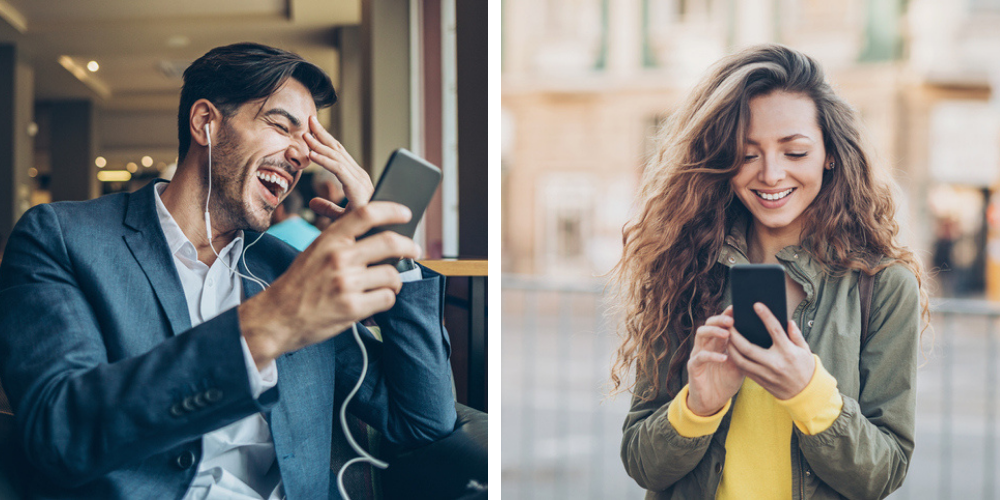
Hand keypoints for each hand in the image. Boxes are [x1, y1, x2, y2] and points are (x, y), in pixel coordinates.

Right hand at [238, 202, 419, 368]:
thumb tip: (376, 231)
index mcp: (330, 240)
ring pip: (392, 275)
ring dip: (394, 282)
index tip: (406, 213)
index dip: (391, 210)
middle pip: (389, 243)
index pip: (366, 214)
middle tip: (415, 251)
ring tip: (386, 285)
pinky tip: (374, 302)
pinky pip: (387, 298)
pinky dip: (386, 300)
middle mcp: (339, 258)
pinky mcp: (352, 308)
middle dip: (409, 247)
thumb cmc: (299, 284)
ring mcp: (346, 283)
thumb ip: (342, 240)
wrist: (276, 317)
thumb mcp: (315, 251)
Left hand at [304, 115, 373, 219]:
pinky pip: (338, 170)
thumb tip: (312, 202)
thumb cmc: (365, 229)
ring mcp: (360, 180)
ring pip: (336, 157)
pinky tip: (311, 154)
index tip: (311, 130)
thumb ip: (328, 208)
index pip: (339, 155)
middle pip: (338, 151)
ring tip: (305, 134)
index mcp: (356, 180)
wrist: (379, 238)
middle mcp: (359, 177)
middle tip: (309, 119)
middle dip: (322, 134)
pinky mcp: (358, 188)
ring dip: (320, 144)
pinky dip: (324, 161)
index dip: (325, 141)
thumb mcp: (341, 216)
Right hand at [686, 306, 744, 415]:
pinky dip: (712, 356)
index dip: (727, 315)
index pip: (721, 323)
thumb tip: (765, 339)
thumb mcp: (741, 365)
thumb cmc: (727, 381)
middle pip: (709, 323)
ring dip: (714, 332)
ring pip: (700, 334)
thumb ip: (746, 352)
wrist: (712, 401)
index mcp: (717, 342)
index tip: (738, 308)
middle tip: (732, 320)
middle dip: (720, 319)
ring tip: (727, 333)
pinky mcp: (693, 366)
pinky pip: (700, 357)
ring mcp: (698, 354)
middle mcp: (706, 344)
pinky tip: (724, 357)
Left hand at [726, 303, 815, 399]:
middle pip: (748, 348)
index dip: (766, 316)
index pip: (775, 330)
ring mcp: (766, 374)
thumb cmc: (805, 368)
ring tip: (727, 336)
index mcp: (787, 352)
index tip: (756, 305)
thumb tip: (788, 321)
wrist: (806, 393)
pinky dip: (735, 358)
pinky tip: (731, 349)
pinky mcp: (760, 381)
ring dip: (731, 347)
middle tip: (729, 324)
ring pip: (741, 360)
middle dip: (735, 335)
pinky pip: (743, 369)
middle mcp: (775, 363)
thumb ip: (796, 335)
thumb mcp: (805, 350)